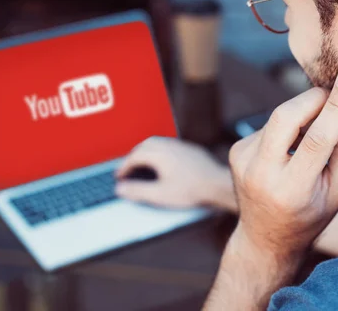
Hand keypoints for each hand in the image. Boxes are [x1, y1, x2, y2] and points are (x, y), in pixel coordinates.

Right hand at [114, 136, 234, 209]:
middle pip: (144, 145)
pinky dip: (159, 151)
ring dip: (146, 151)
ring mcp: (181, 146)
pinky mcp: (190, 149)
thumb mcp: (160, 195)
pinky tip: (162, 162)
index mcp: (158, 154)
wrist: (217, 184)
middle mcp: (169, 145)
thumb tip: (120, 189)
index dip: (124, 167)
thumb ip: (138, 191)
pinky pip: (169, 145)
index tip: (119, 176)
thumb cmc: (192, 190)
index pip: (134, 157)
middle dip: (133, 156)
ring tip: (142, 163)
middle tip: (127, 168)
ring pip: (157, 143)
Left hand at [229, 68, 337, 257]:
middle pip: (285, 116)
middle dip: (314, 97)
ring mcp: (242, 160)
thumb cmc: (310, 214)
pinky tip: (292, 145)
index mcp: (291, 190)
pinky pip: (269, 125)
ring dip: (303, 113)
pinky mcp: (236, 150)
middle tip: (336, 92)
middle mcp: (260, 173)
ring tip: (315, 132)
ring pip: (277, 117)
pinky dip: (288, 125)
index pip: (316, 139)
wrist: (265, 236)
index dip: (335, 106)